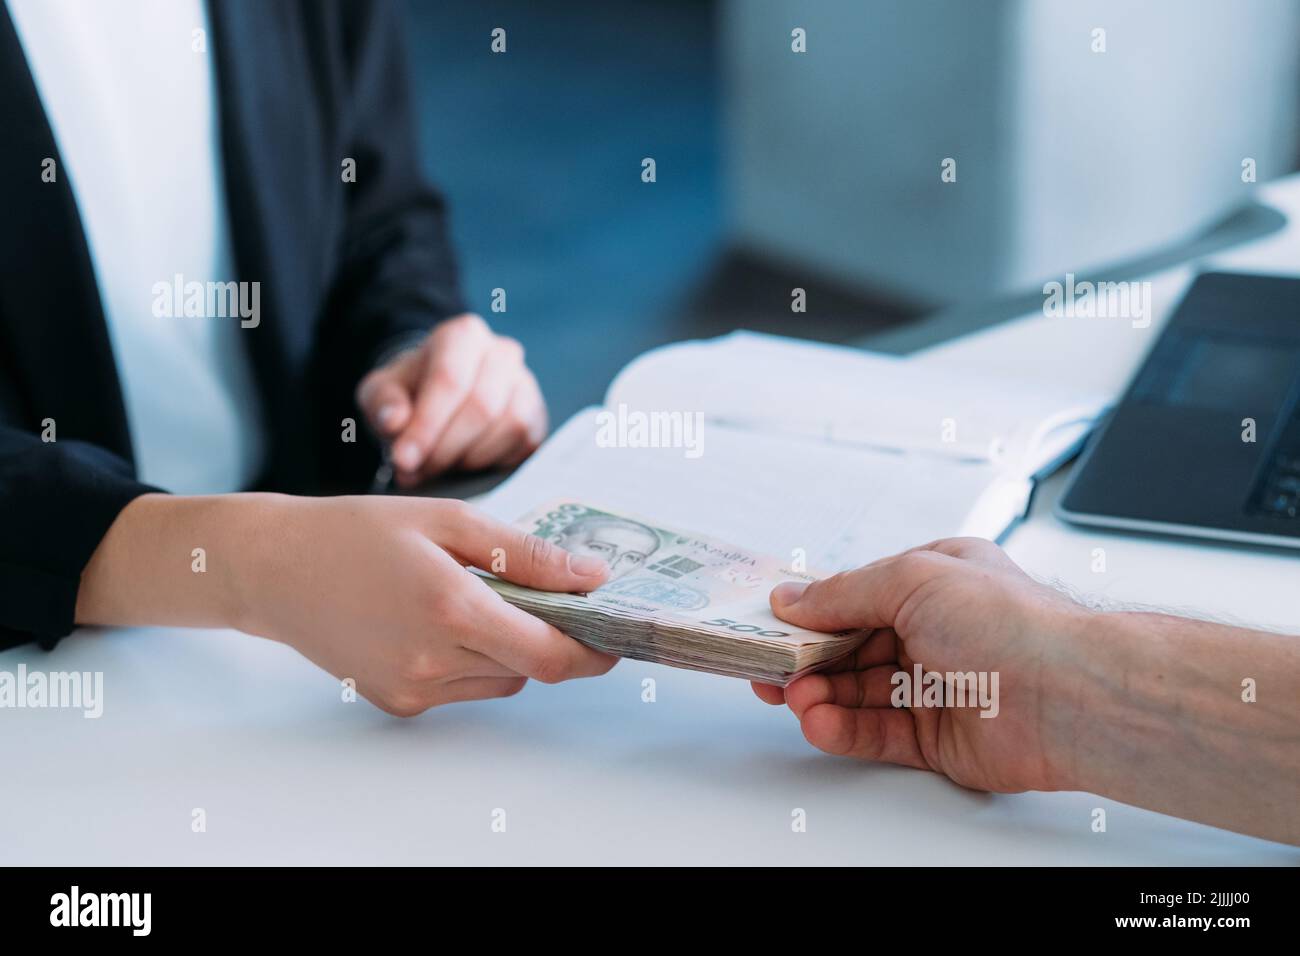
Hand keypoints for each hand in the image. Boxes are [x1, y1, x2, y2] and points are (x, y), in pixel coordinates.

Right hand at [242, 496, 615, 714]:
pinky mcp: (396, 702)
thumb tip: (592, 577)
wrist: (274, 567)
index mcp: (452, 610)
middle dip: (552, 637)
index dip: (593, 650)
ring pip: (500, 681)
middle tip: (549, 596)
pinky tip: (436, 619)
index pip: (551, 655)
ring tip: (474, 597)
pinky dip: (471, 660)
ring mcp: (411, 688)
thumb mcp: (450, 520)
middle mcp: (433, 660)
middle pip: (530, 668)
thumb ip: (527, 554)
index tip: (615, 631)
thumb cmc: (358, 531)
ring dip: (509, 647)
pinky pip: (462, 688)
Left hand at [357, 314, 546, 486]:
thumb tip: (394, 422)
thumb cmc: (410, 392)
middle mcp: (502, 352)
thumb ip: (383, 403)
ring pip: (510, 426)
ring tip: (437, 467)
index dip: (427, 425)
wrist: (440, 395)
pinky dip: (492, 462)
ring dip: (469, 458)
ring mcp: (526, 383)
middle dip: (445, 448)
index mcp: (463, 335)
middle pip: (482, 406)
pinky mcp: (537, 416)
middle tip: (416, 471)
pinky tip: (464, 464)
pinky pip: (524, 443)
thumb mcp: (381, 391)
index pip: (449, 380)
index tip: (404, 460)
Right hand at [752, 538, 1088, 792]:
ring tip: (792, 696)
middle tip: (768, 667)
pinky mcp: (937, 739)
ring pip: (858, 694)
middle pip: (851, 648)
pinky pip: (876, 733)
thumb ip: (844, 592)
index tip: (772, 623)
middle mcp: (935, 633)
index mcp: (934, 583)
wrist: (1067, 696)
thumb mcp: (912, 577)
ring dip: (820, 695)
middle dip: (808, 659)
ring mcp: (936, 687)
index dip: (813, 611)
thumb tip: (794, 598)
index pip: (857, 597)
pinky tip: (819, 721)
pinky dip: (843, 729)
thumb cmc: (1010, 622)